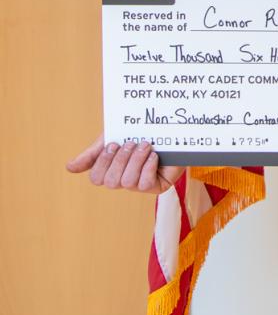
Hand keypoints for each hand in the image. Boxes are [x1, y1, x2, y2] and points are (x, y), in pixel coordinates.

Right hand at [66, 134, 182, 193]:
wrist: (173, 128)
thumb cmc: (142, 132)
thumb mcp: (115, 137)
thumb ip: (93, 153)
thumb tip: (68, 168)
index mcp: (112, 170)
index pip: (96, 178)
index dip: (103, 162)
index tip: (113, 143)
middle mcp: (124, 180)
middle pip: (110, 182)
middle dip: (120, 160)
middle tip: (132, 143)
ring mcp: (141, 184)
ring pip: (127, 182)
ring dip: (136, 161)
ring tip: (145, 145)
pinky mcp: (158, 186)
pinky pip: (145, 184)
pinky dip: (148, 167)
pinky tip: (154, 156)